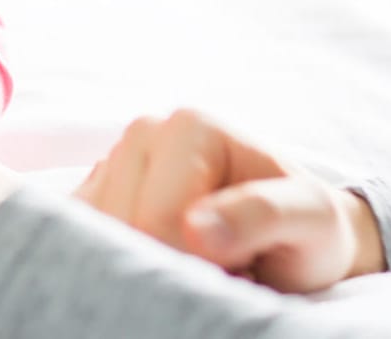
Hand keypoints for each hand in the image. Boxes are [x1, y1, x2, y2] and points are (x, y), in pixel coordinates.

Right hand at [75, 108, 384, 291]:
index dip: (193, 260)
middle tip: (221, 264)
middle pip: (120, 226)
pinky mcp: (95, 193)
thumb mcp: (310, 220)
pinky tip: (161, 256)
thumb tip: (197, 230)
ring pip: (94, 236)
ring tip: (193, 258)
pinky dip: (117, 261)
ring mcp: (114, 161)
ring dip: (141, 263)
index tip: (240, 263)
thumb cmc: (306, 227)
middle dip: (165, 261)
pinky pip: (81, 239)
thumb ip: (262, 217)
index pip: (158, 219)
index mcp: (190, 125)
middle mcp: (143, 133)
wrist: (294, 237)